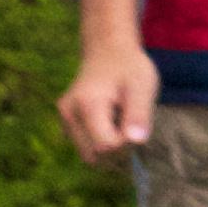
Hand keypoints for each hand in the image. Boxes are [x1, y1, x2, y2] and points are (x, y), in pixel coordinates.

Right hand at [58, 41, 157, 161]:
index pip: (106, 146)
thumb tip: (136, 142)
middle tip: (128, 122)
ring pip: (89, 155)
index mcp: (87, 105)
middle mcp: (69, 114)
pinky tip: (109, 121)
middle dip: (117, 149)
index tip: (134, 123)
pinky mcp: (66, 124)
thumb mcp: (142, 85)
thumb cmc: (129, 68)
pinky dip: (101, 142)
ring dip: (109, 147)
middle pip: (95, 155)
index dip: (126, 143)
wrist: (108, 51)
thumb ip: (139, 114)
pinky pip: (86, 148)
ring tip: (118, 120)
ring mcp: (65, 120)